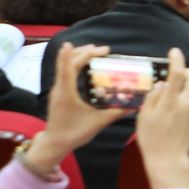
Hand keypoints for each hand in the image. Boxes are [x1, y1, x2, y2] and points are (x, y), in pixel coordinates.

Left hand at [27, 43, 128, 175]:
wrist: (54, 144)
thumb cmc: (74, 134)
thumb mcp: (97, 123)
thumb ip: (115, 113)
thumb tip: (135, 106)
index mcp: (67, 94)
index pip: (67, 70)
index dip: (69, 56)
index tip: (70, 44)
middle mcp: (59, 89)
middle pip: (68, 64)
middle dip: (84, 53)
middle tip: (104, 50)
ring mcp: (57, 91)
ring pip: (65, 67)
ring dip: (78, 57)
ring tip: (94, 51)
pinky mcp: (58, 94)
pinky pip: (65, 73)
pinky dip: (75, 65)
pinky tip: (85, 66)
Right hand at [133, 50, 188, 188]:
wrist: (169, 159)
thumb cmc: (152, 139)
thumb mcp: (144, 117)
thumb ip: (153, 97)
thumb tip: (161, 84)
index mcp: (172, 101)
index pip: (178, 74)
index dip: (177, 60)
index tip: (174, 51)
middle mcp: (187, 103)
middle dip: (186, 69)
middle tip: (175, 71)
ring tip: (176, 84)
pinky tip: (178, 99)